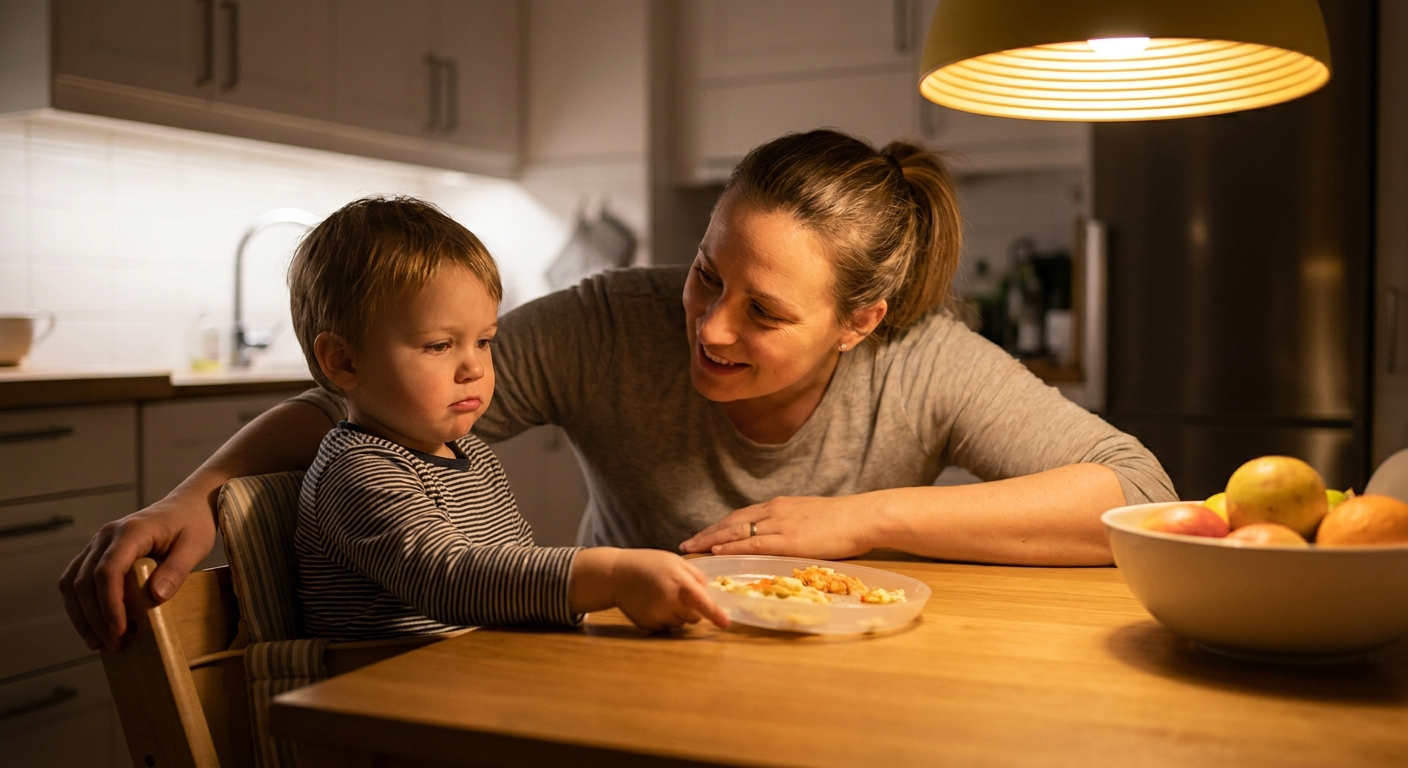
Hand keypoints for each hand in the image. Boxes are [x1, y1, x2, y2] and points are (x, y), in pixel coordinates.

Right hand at [58, 490, 217, 650]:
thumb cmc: (193, 524)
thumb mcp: (195, 545)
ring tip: (101, 644)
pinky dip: (80, 607)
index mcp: (130, 531)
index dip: (109, 605)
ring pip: (72, 583)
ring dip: (82, 616)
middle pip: (84, 581)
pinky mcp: (95, 553)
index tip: (120, 631)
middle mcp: (106, 536)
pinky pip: (75, 581)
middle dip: (95, 618)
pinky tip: (94, 627)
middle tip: (114, 645)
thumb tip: (156, 597)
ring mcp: (97, 544)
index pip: (107, 571)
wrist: (187, 505)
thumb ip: (177, 569)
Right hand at [572, 548, 729, 630]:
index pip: (702, 602)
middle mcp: (669, 601)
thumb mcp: (673, 560)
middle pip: (694, 617)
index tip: (727, 624)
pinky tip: (653, 604)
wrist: (615, 575)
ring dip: (679, 614)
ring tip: (663, 597)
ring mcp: (657, 615)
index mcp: (678, 582)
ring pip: (681, 624)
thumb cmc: (648, 563)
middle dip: (694, 610)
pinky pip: (666, 627)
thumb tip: (709, 591)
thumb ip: (694, 575)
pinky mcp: (648, 624)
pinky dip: (665, 619)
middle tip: (681, 595)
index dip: (716, 615)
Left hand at [679, 495, 877, 559]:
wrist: (863, 517)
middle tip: (687, 543)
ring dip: (711, 540)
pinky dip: (732, 546)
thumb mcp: (812, 518)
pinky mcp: (788, 540)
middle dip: (707, 533)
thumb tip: (785, 539)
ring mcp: (780, 524)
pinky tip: (717, 551)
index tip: (703, 534)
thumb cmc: (844, 521)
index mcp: (780, 506)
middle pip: (732, 521)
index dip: (720, 526)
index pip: (741, 515)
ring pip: (737, 531)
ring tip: (692, 549)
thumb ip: (794, 526)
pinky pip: (753, 542)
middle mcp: (774, 511)